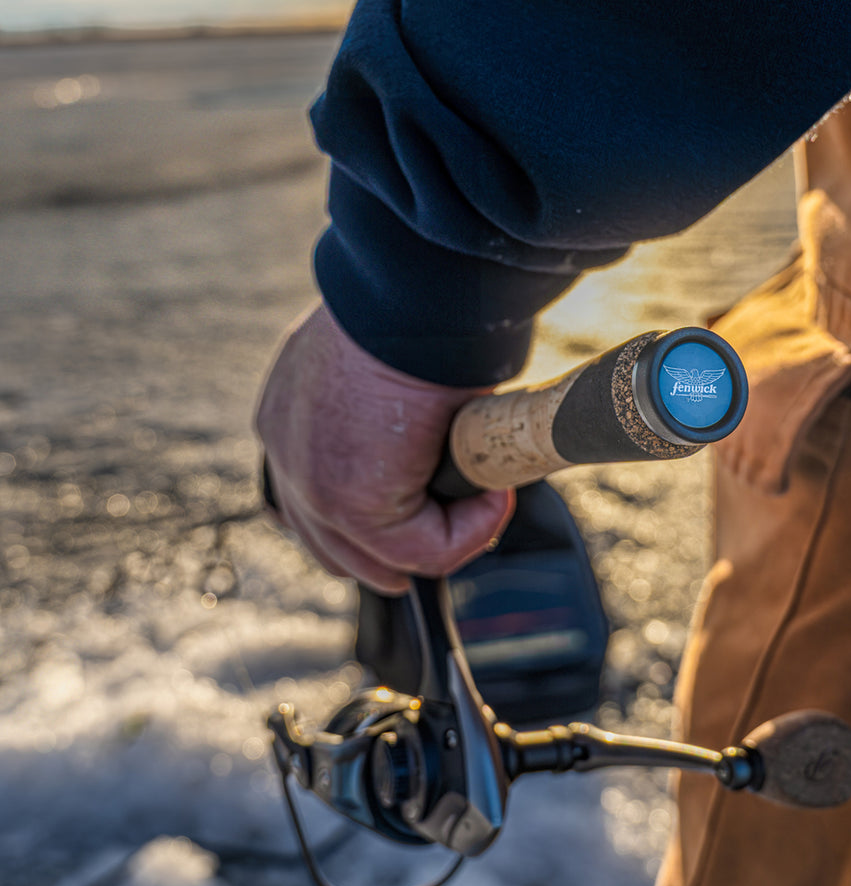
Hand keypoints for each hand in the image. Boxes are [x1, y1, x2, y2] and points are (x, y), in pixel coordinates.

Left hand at [255, 304, 514, 594]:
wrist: (413, 290)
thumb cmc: (417, 310)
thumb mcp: (395, 364)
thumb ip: (398, 412)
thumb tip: (442, 434)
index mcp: (291, 412)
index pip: (308, 493)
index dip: (367, 518)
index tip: (423, 507)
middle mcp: (285, 447)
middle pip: (327, 541)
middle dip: (392, 552)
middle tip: (451, 530)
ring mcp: (309, 479)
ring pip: (375, 557)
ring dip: (439, 539)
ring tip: (483, 502)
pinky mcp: (350, 501)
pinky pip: (423, 550)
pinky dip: (468, 532)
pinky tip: (492, 494)